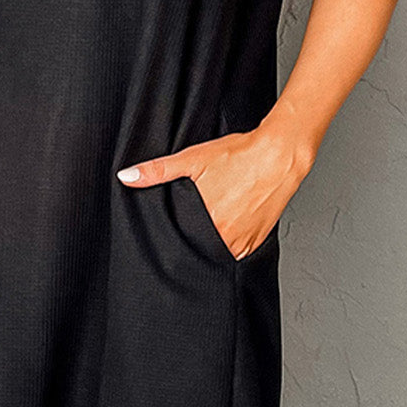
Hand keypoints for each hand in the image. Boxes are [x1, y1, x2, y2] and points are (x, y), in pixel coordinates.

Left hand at [116, 107, 317, 260]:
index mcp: (206, 223)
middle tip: (190, 221)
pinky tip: (226, 223)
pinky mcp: (257, 241)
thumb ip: (158, 171)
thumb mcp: (193, 159)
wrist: (279, 155)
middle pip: (197, 247)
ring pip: (217, 251)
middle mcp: (225, 239)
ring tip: (209, 220)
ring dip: (210, 241)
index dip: (171, 236)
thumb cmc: (240, 155)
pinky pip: (236, 250)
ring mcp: (243, 242)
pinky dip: (228, 241)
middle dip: (189, 239)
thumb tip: (127, 176)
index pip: (179, 241)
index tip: (168, 231)